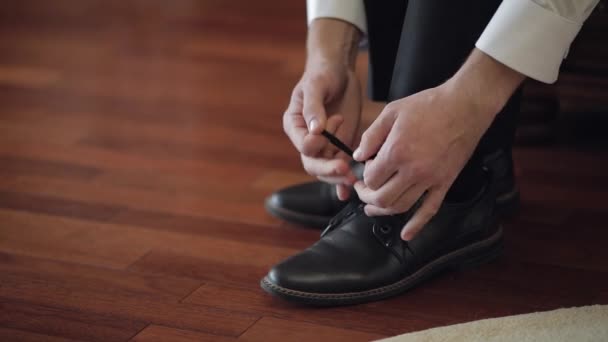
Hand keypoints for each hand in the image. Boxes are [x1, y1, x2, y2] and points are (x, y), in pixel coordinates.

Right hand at [282, 19, 362, 199]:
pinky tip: (346, 192)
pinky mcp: (339, 147)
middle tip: (345, 170)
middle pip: (312, 164)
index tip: (334, 124)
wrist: (338, 71)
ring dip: (338, 176)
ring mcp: (324, 146)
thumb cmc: (322, 74)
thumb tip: (315, 130)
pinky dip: (342, 181)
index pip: (303, 144)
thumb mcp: (316, 85)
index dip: (316, 143)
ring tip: (354, 178)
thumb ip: (313, 107)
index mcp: (295, 125)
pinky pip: (340, 167)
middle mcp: (306, 140)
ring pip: (326, 170)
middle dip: (328, 169)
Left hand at [352, 49, 524, 239]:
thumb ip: (371, 135)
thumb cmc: (427, 105)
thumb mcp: (392, 112)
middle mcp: (413, 171)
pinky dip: (416, 225)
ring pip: (401, 207)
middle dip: (367, 197)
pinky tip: (405, 235)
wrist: (465, 106)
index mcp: (397, 152)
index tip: (367, 166)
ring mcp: (431, 179)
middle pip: (382, 198)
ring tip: (372, 208)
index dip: (363, 175)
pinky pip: (430, 210)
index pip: (370, 178)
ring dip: (383, 211)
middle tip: (361, 190)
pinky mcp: (445, 183)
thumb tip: (358, 156)